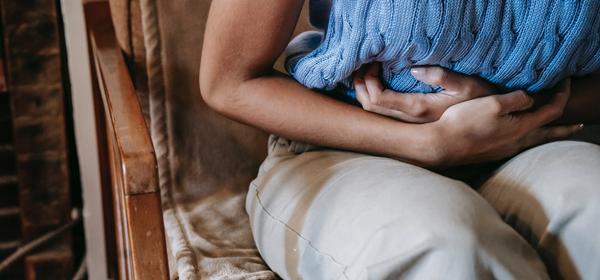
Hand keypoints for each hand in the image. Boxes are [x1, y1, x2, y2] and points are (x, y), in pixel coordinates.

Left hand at [353, 63, 494, 122]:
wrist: (489, 124)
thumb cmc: (481, 101)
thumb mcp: (467, 85)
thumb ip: (442, 77)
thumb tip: (414, 70)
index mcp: (419, 109)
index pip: (378, 99)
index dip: (368, 81)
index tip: (374, 62)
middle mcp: (410, 121)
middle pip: (369, 107)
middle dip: (361, 85)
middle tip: (364, 64)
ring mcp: (410, 124)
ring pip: (374, 113)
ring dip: (364, 92)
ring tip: (367, 72)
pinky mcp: (412, 123)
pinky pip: (383, 114)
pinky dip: (373, 98)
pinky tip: (377, 85)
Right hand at [429, 79, 582, 165]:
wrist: (442, 145)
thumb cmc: (465, 122)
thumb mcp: (493, 103)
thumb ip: (516, 99)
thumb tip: (529, 99)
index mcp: (522, 127)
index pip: (552, 111)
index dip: (562, 95)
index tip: (565, 82)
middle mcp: (517, 142)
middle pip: (549, 134)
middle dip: (565, 128)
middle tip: (579, 125)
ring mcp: (505, 150)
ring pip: (534, 141)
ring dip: (547, 134)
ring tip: (553, 131)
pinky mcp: (492, 153)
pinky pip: (519, 145)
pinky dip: (529, 139)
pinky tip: (521, 137)